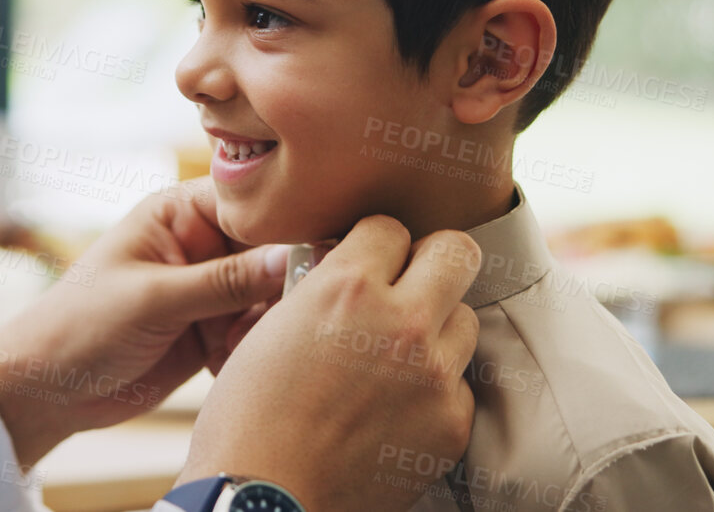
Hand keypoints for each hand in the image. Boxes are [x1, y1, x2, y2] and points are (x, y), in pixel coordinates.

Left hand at [0, 178, 287, 464]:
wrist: (47, 390)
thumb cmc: (81, 325)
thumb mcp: (154, 300)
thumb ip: (225, 281)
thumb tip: (294, 256)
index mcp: (181, 213)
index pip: (253, 205)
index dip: (289, 224)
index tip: (319, 252)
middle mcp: (203, 245)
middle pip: (273, 250)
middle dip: (282, 283)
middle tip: (280, 313)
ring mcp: (211, 290)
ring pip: (272, 296)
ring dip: (265, 323)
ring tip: (233, 344)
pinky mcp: (214, 331)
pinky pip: (257, 332)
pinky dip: (252, 349)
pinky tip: (224, 364)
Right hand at [178, 216, 482, 510]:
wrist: (262, 499)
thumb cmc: (249, 416)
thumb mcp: (273, 327)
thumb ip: (324, 288)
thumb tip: (353, 266)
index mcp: (348, 287)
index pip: (390, 227)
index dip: (374, 246)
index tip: (366, 264)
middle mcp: (402, 323)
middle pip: (457, 253)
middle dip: (431, 262)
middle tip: (408, 285)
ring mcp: (434, 376)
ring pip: (464, 320)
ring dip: (435, 330)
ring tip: (393, 359)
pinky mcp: (452, 423)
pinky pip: (460, 385)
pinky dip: (434, 391)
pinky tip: (392, 408)